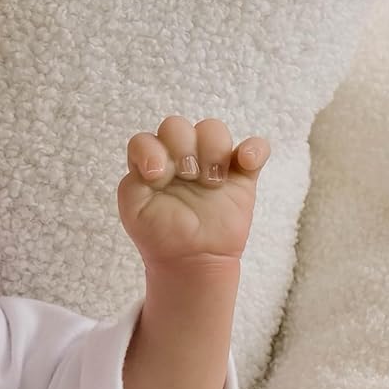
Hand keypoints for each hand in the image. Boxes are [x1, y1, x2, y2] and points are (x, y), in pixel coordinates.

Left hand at [117, 116, 269, 279]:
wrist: (190, 262)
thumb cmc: (159, 236)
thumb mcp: (134, 211)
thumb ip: (133, 183)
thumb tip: (156, 164)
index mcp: (152, 165)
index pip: (146, 139)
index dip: (150, 150)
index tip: (157, 176)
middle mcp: (178, 159)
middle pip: (177, 126)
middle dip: (181, 147)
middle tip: (186, 176)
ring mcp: (210, 164)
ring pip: (213, 129)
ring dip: (212, 149)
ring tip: (212, 181)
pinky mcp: (240, 175)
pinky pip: (255, 148)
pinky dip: (254, 150)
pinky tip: (245, 164)